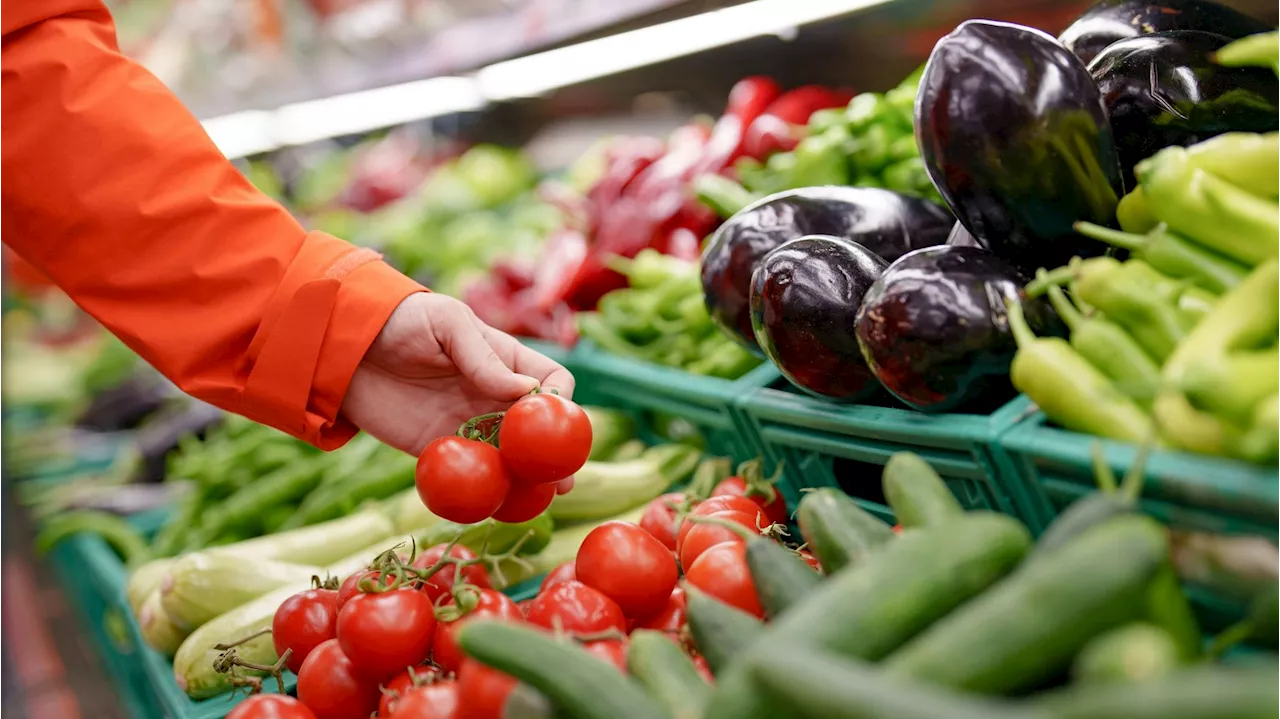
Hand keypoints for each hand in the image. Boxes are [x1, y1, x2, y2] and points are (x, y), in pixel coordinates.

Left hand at [341, 293, 576, 488]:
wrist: (342, 347)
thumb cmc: (402, 320)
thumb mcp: (447, 323)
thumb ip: (483, 358)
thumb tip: (525, 391)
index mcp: (505, 360)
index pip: (550, 382)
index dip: (560, 401)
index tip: (555, 421)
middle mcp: (493, 395)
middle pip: (537, 429)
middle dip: (554, 454)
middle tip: (562, 479)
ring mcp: (468, 423)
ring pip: (510, 456)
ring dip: (526, 479)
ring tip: (539, 501)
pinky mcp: (438, 446)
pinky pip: (470, 472)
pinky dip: (486, 489)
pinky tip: (498, 504)